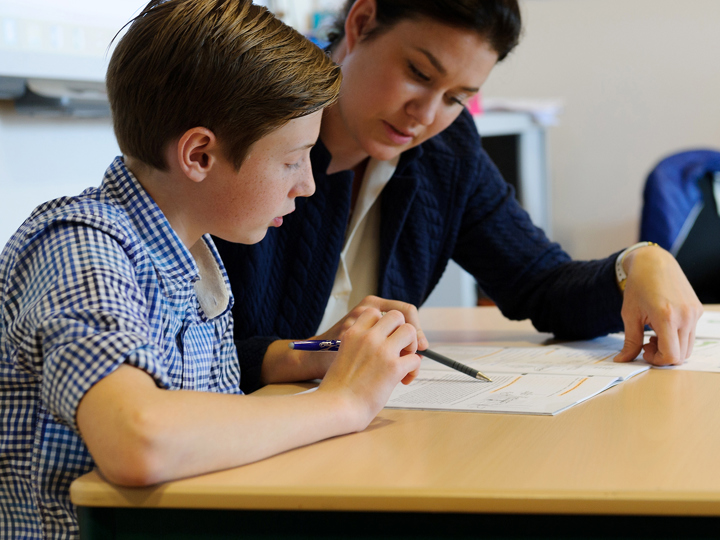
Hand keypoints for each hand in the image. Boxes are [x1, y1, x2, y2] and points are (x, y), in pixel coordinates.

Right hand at [317, 308, 421, 430]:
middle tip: (400, 348)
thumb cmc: (339, 387)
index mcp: (353, 332)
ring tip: (404, 361)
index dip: (386, 323)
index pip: (375, 311)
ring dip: (412, 346)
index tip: (388, 336)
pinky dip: (413, 370)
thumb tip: (388, 344)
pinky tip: (403, 380)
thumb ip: (362, 344)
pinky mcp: (394, 368)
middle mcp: (368, 337)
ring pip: (411, 331)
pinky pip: (416, 359)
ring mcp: (382, 350)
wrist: (336, 406)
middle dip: (402, 330)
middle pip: (397, 315)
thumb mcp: (344, 354)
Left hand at [614, 246, 701, 365]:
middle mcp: (686, 316)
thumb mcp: (629, 314)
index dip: (657, 360)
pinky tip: (663, 325)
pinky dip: (678, 337)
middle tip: (647, 343)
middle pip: (681, 355)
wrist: (654, 262)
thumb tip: (622, 360)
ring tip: (654, 334)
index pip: (671, 355)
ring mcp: (694, 313)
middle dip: (663, 355)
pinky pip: (691, 334)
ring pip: (688, 347)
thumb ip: (630, 341)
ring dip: (671, 347)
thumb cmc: (639, 286)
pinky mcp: (698, 310)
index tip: (644, 350)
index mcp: (667, 317)